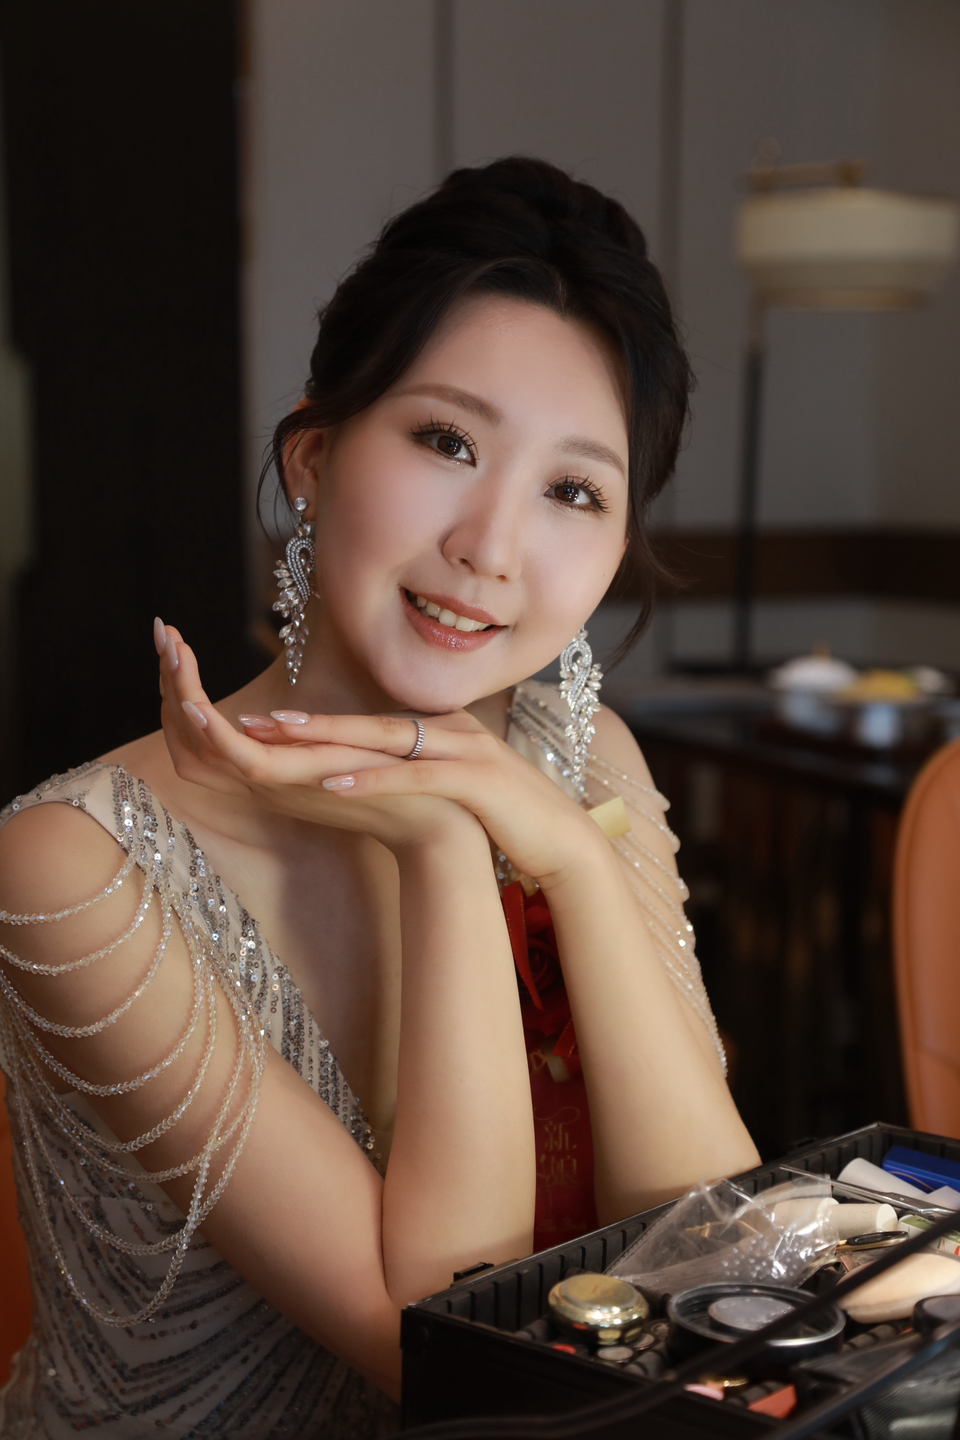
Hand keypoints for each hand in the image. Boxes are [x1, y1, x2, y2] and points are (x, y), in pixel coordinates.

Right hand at [155, 623, 480, 851]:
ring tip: (171, 649)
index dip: (181, 687)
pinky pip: (242, 761)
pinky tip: (195, 701)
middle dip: (169, 681)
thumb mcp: (348, 746)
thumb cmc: (404, 783)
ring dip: (182, 694)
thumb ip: (315, 734)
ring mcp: (278, 784)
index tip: (174, 642)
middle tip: (162, 633)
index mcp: (271, 766)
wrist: (442, 824)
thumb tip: (292, 713)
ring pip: (204, 743)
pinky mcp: (302, 786)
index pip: (201, 729)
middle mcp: (263, 777)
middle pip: (188, 733)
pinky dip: (214, 734)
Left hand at [245, 709, 604, 887]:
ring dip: (333, 738)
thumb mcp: (456, 787)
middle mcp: (452, 730)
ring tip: (283, 739)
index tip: (268, 725)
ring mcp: (467, 751)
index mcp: (444, 730)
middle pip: (368, 722)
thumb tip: (375, 776)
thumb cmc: (505, 819)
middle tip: (257, 720)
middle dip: (311, 721)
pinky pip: (416, 775)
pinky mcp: (477, 780)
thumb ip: (421, 772)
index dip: (319, 724)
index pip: (370, 723)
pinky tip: (335, 785)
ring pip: (386, 740)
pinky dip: (374, 779)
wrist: (564, 840)